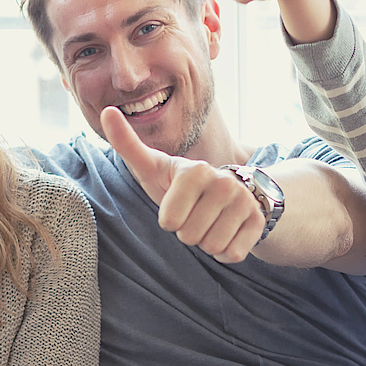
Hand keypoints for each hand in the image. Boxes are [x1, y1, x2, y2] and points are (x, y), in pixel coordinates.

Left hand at [99, 106, 265, 262]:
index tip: (175, 203)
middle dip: (188, 232)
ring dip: (206, 241)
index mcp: (196, 170)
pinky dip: (225, 251)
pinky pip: (232, 254)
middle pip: (190, 237)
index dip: (169, 220)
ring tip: (209, 220)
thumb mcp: (153, 166)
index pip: (170, 222)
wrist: (226, 190)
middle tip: (194, 214)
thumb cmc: (178, 183)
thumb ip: (127, 143)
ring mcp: (245, 201)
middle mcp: (225, 182)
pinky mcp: (258, 221)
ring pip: (213, 246)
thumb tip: (106, 111)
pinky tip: (226, 230)